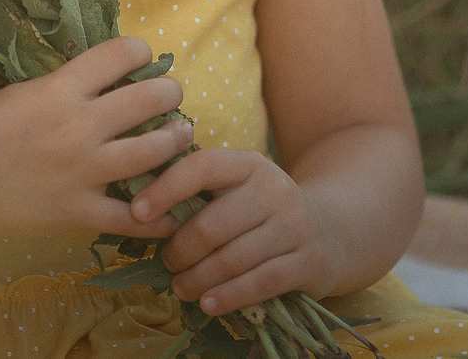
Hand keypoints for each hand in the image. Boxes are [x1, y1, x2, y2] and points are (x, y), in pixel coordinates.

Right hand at [0, 35, 192, 243]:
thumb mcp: (17, 92)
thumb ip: (58, 87)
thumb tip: (94, 78)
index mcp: (59, 88)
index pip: (119, 54)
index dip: (139, 51)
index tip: (143, 58)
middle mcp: (79, 125)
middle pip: (149, 99)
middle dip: (170, 93)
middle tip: (172, 96)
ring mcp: (83, 171)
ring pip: (154, 152)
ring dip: (175, 141)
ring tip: (181, 137)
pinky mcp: (79, 212)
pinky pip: (133, 218)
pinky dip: (158, 216)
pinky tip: (170, 211)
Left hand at [132, 147, 346, 314]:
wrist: (331, 230)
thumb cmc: (263, 210)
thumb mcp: (239, 187)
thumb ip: (200, 190)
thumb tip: (138, 206)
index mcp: (249, 164)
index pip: (201, 167)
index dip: (165, 188)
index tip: (137, 212)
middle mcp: (274, 189)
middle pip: (212, 224)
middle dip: (180, 250)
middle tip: (166, 262)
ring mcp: (294, 226)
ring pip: (232, 259)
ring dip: (198, 278)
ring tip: (180, 287)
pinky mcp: (308, 261)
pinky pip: (259, 283)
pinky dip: (228, 296)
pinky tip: (208, 303)